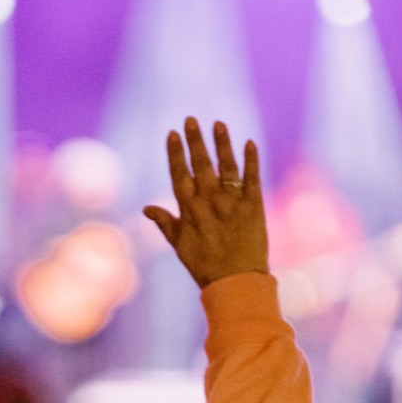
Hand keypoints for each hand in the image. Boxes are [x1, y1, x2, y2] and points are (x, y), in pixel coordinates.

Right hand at [144, 118, 268, 288]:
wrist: (236, 282)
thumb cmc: (205, 267)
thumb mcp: (180, 246)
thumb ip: (166, 223)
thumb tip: (147, 208)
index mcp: (189, 210)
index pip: (180, 174)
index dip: (176, 153)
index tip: (172, 134)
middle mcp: (209, 202)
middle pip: (201, 164)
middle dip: (195, 141)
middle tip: (191, 120)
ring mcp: (232, 202)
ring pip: (226, 166)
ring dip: (222, 143)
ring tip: (218, 124)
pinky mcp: (254, 205)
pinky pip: (252, 177)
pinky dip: (251, 160)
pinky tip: (249, 143)